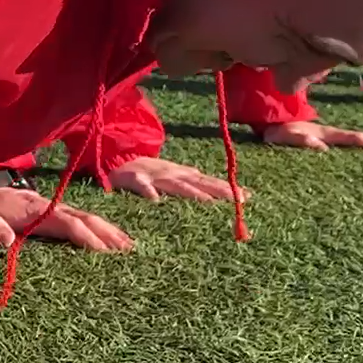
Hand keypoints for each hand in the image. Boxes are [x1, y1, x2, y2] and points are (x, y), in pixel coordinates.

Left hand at [0, 186, 133, 251]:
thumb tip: (6, 241)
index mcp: (35, 212)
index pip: (66, 224)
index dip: (85, 237)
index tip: (104, 251)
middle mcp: (51, 208)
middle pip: (85, 219)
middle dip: (107, 234)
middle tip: (129, 252)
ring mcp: (55, 208)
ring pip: (87, 217)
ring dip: (108, 230)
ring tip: (130, 246)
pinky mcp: (56, 211)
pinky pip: (82, 218)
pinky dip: (100, 227)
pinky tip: (112, 237)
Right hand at [108, 155, 249, 202]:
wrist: (116, 160)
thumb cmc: (146, 171)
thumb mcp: (171, 174)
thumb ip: (190, 180)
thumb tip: (210, 183)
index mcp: (180, 174)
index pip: (207, 181)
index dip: (226, 188)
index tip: (247, 197)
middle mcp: (171, 173)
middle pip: (198, 182)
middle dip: (218, 190)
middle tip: (238, 200)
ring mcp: (153, 176)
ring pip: (175, 185)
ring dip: (191, 193)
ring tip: (208, 202)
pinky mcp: (133, 179)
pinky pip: (141, 186)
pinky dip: (148, 191)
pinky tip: (155, 201)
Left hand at [261, 120, 362, 155]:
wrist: (268, 124)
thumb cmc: (276, 133)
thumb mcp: (285, 137)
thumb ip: (301, 140)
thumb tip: (322, 148)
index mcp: (326, 133)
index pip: (353, 138)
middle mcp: (330, 133)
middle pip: (360, 136)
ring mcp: (328, 136)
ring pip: (356, 139)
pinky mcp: (324, 140)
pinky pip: (347, 144)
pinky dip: (361, 147)